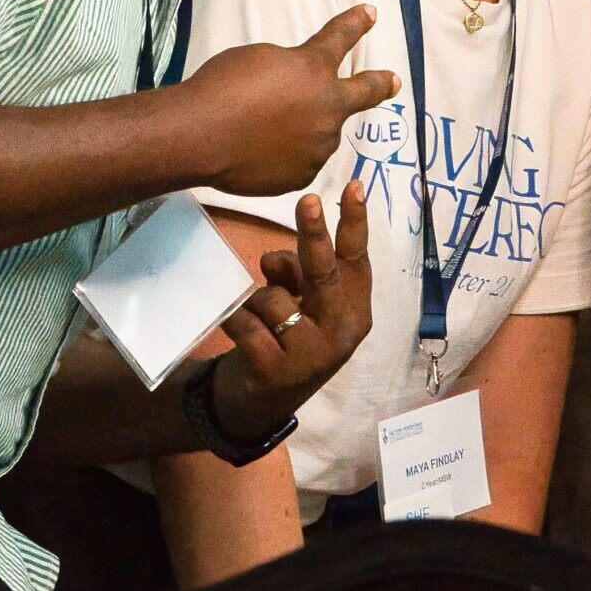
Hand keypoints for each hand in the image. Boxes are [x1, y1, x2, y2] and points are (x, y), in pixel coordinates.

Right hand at [185, 6, 398, 194]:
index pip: (341, 37)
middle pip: (364, 92)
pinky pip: (300, 160)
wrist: (202, 136)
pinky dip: (286, 155)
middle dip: (381, 84)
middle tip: (393, 82)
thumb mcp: (260, 59)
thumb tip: (297, 83)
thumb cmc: (222, 87)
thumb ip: (289, 68)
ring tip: (269, 129)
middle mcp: (328, 107)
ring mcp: (319, 145)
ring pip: (322, 132)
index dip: (357, 23)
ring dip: (308, 128)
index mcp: (314, 68)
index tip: (371, 14)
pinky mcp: (303, 174)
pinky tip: (260, 152)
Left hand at [210, 182, 375, 442]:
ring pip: (274, 298)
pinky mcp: (281, 370)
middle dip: (314, 234)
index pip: (356, 258)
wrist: (260, 405)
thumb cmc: (285, 340)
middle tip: (307, 200)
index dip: (355, 221)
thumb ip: (299, 277)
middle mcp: (343, 330)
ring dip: (256, 303)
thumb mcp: (302, 306)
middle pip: (324, 271)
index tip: (353, 185)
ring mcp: (314, 354)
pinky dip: (235, 321)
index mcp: (354, 309)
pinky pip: (246, 323)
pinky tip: (240, 335)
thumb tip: (274, 259)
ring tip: (260, 325)